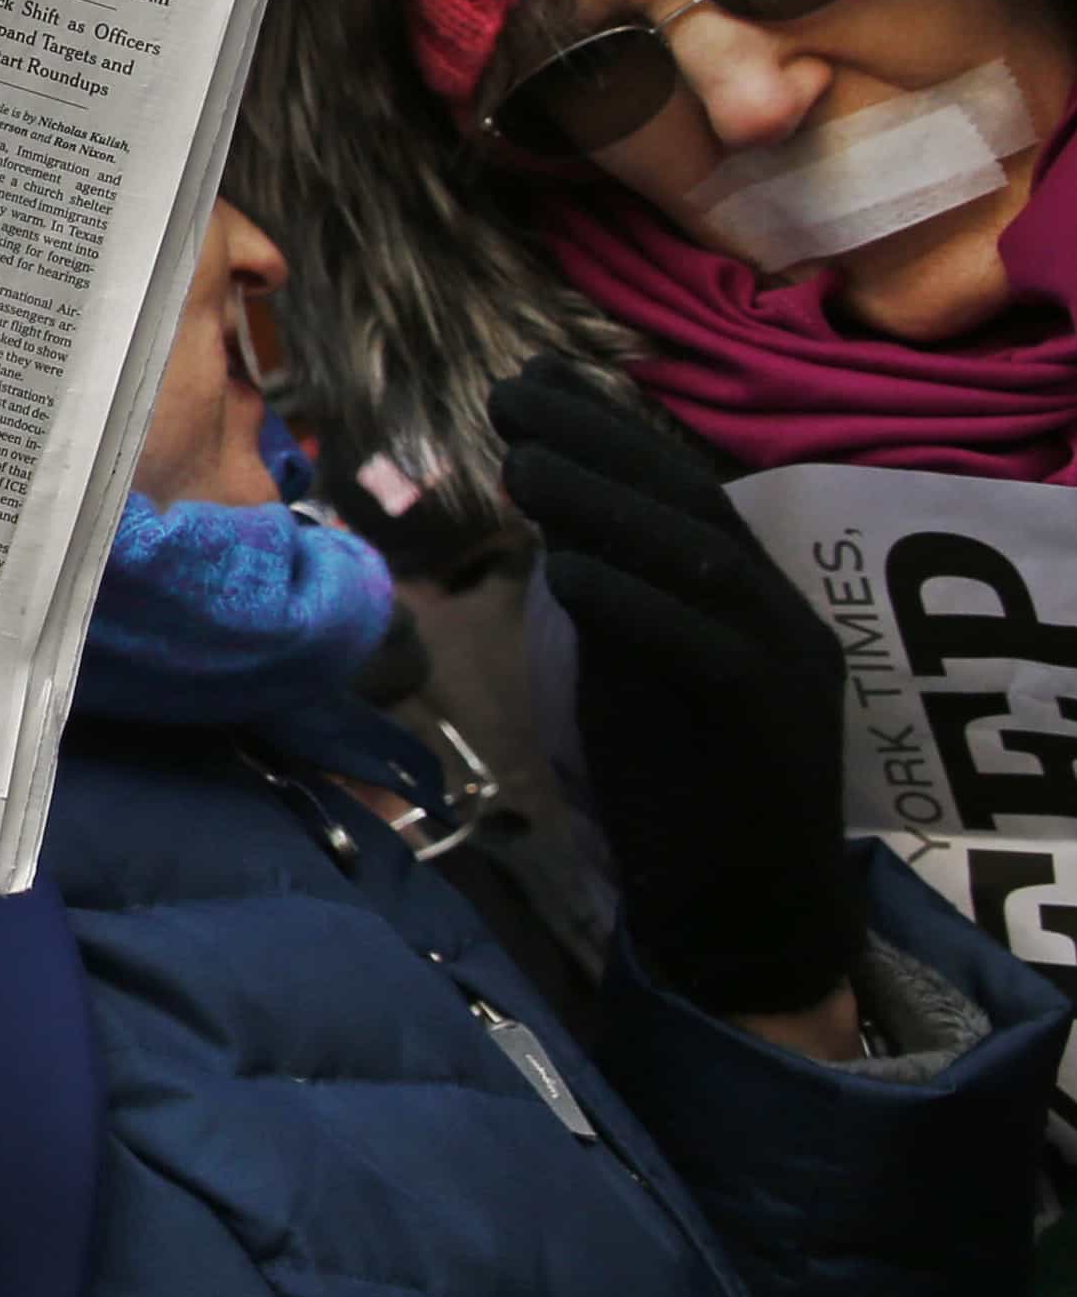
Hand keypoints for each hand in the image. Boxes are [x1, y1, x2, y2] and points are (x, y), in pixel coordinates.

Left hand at [493, 356, 861, 1016]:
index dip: (606, 429)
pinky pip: (703, 649)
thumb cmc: (675, 791)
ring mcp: (784, 668)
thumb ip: (600, 593)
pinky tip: (565, 570)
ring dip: (607, 503)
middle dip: (601, 440)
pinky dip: (632, 604)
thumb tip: (545, 507)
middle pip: (691, 503)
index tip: (529, 380)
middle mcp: (778, 616)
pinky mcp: (770, 726)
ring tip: (521, 459)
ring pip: (701, 559)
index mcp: (747, 597)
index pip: (679, 489)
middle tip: (510, 394)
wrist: (742, 916)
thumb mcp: (625, 668)